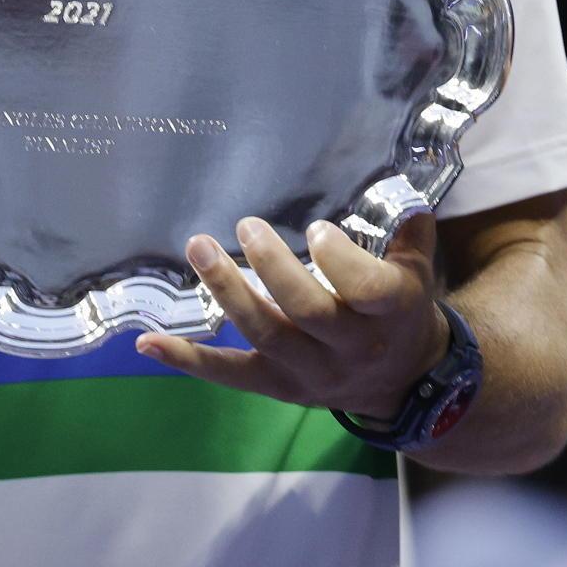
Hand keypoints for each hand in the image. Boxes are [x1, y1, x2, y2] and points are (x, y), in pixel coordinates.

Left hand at [136, 213, 448, 420]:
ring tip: (199, 247)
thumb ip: (408, 228)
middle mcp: (349, 347)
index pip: (364, 289)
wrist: (402, 383)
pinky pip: (230, 375)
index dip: (337, 260)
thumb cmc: (404, 311)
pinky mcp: (279, 387)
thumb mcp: (418, 270)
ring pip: (265, 335)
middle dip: (272, 267)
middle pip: (307, 311)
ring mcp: (311, 372)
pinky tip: (148, 343)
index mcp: (389, 312)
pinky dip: (187, 360)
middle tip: (248, 226)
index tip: (316, 230)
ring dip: (228, 291)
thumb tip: (395, 179)